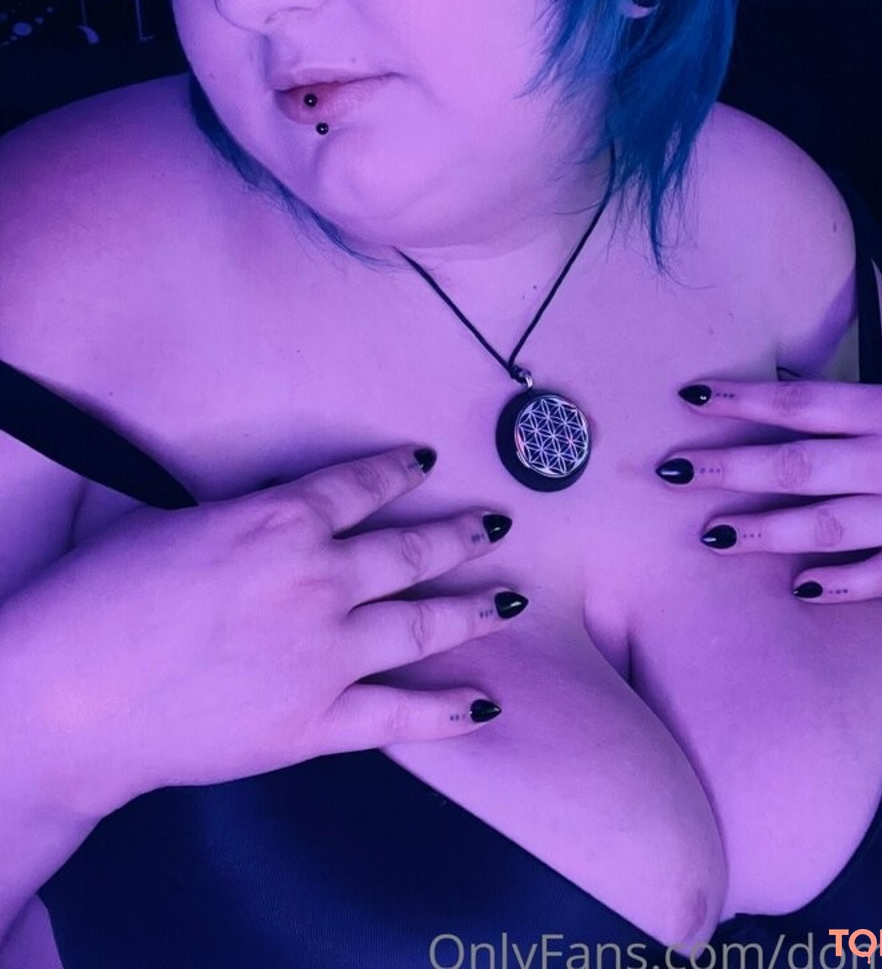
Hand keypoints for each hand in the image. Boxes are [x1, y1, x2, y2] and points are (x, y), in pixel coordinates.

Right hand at [0, 446, 521, 818]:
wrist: (69, 699)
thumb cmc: (97, 598)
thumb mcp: (169, 522)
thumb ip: (238, 514)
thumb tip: (261, 508)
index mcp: (281, 521)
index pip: (361, 484)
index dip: (398, 469)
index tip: (426, 459)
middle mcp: (319, 580)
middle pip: (412, 551)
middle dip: (462, 533)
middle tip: (496, 523)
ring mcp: (325, 654)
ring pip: (424, 623)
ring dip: (476, 608)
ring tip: (513, 598)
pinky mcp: (314, 722)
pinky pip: (400, 716)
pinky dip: (448, 711)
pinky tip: (484, 704)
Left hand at [656, 379, 881, 602]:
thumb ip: (853, 405)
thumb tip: (782, 388)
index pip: (801, 403)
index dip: (744, 399)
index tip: (692, 397)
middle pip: (797, 465)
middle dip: (728, 468)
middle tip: (670, 471)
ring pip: (827, 524)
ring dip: (766, 531)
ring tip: (713, 536)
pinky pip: (878, 576)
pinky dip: (837, 583)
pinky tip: (797, 587)